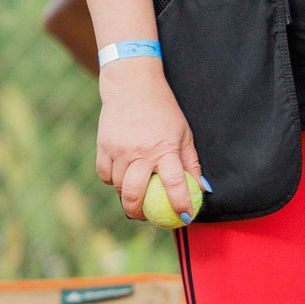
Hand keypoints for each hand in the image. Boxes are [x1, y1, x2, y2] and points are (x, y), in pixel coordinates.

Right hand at [95, 58, 202, 221]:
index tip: (184, 216)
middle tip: (146, 216)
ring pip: (118, 186)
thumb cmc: (164, 110)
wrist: (132, 86)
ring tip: (134, 194)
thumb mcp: (184, 133)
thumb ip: (191, 162)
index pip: (174, 184)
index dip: (180, 204)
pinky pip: (105, 175)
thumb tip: (202, 188)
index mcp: (164, 148)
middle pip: (134, 194)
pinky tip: (120, 178)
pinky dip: (112, 181)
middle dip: (139, 212)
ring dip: (126, 195)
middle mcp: (140, 152)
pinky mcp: (103, 147)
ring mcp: (118, 150)